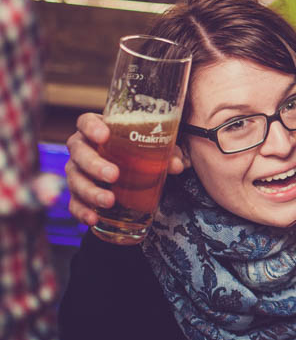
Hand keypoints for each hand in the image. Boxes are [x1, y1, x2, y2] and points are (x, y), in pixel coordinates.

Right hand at [64, 111, 184, 225]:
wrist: (130, 171)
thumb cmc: (140, 151)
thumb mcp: (155, 148)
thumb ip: (167, 152)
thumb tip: (177, 165)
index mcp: (98, 130)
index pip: (86, 122)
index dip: (91, 127)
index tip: (104, 135)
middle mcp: (82, 148)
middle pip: (78, 151)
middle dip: (94, 164)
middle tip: (114, 175)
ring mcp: (77, 171)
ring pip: (75, 179)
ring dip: (91, 191)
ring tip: (109, 201)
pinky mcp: (78, 193)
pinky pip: (74, 203)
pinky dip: (81, 211)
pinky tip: (93, 218)